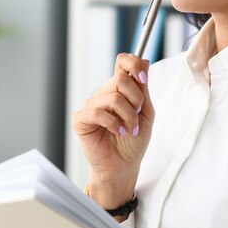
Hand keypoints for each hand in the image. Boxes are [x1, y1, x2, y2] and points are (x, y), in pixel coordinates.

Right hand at [72, 53, 154, 208]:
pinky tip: (117, 131)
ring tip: (129, 129)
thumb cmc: (134, 141)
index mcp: (120, 89)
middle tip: (137, 117)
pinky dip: (112, 122)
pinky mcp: (81, 119)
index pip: (122, 62)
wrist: (124, 166)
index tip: (144, 79)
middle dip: (136, 101)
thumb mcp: (146, 112)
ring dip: (128, 116)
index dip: (134, 64)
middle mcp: (104, 93)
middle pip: (120, 80)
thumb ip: (143, 89)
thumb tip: (145, 61)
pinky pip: (97, 111)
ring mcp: (91, 105)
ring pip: (112, 97)